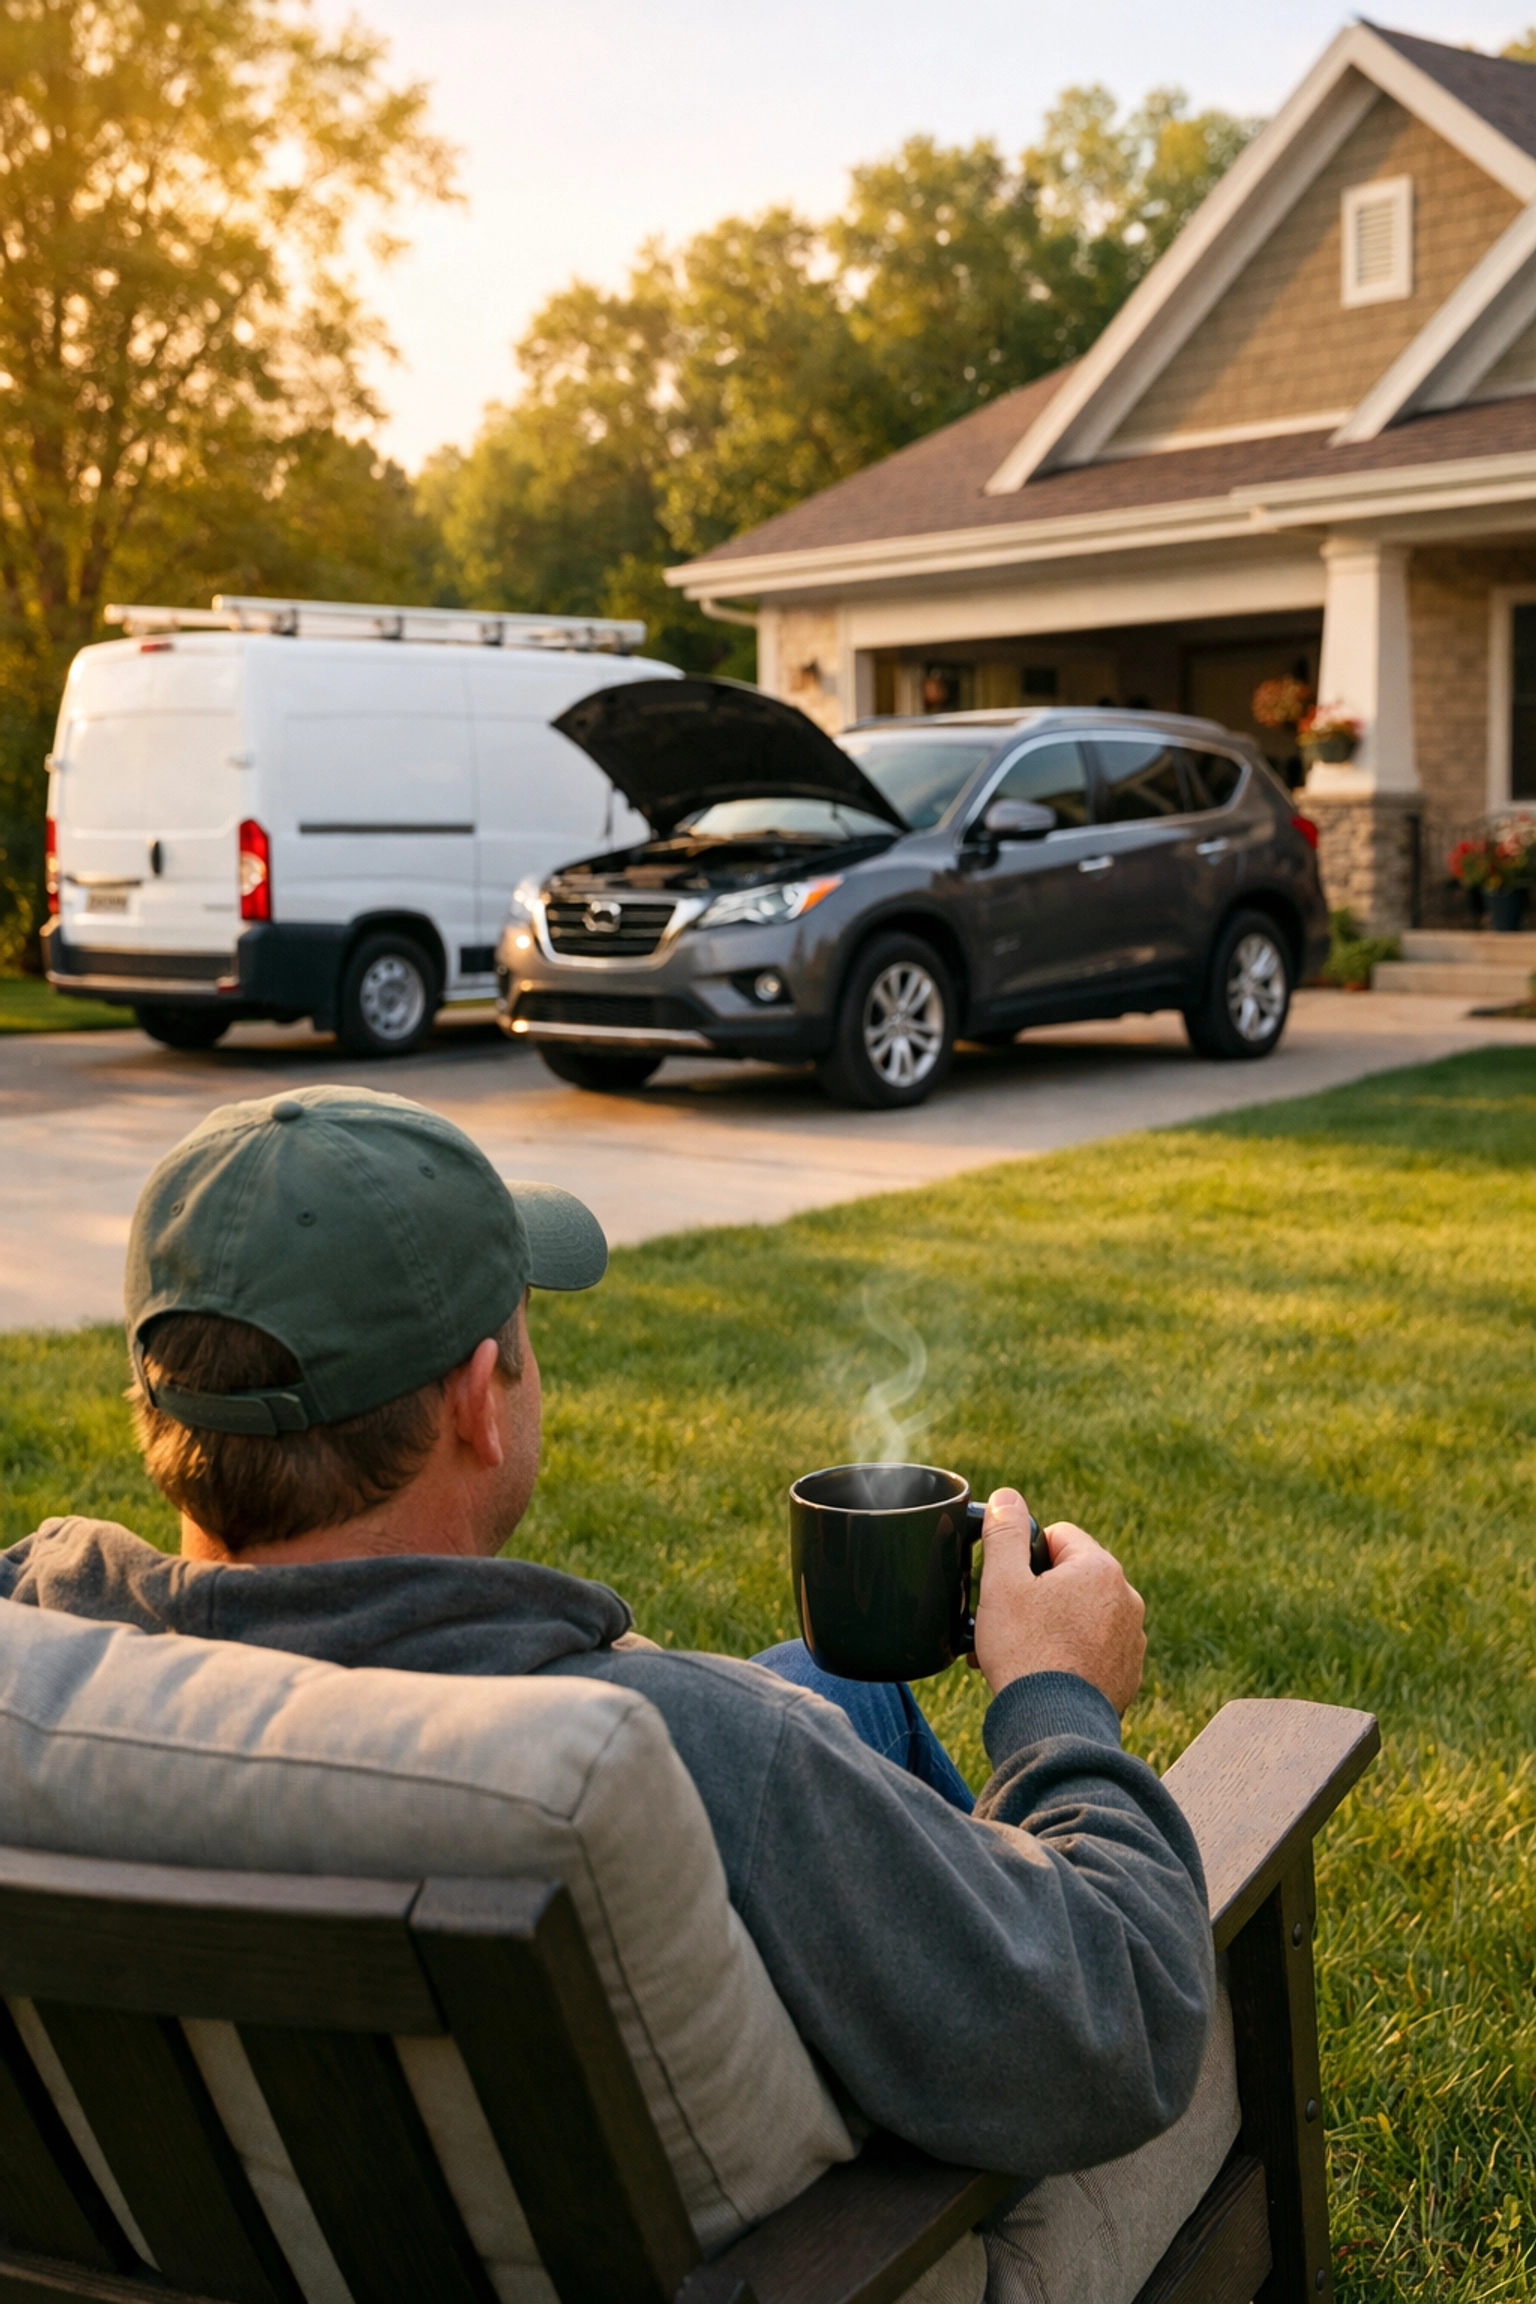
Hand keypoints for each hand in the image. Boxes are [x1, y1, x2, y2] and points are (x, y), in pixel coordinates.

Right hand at [971, 1489, 1145, 1715]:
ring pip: (1082, 1615)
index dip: (1024, 1557)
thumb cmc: (1025, 1651)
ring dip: (1053, 1626)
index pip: (1057, 1536)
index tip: (1008, 1587)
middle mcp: (1127, 1599)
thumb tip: (1007, 1496)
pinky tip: (1044, 1674)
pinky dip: (1070, 1656)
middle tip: (1007, 1624)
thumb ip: (1005, 1532)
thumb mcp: (1002, 1583)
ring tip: (1021, 1654)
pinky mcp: (1128, 1675)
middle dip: (1037, 1596)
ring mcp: (1131, 1640)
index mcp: (1100, 1568)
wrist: (1053, 1724)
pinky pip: (1094, 1650)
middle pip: (1070, 1577)